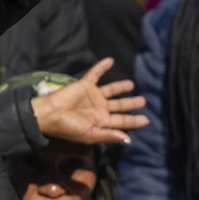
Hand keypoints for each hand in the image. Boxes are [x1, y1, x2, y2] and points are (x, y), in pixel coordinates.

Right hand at [30, 58, 147, 144]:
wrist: (52, 114)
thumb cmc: (70, 127)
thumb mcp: (91, 135)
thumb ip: (109, 135)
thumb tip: (128, 139)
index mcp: (101, 122)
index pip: (122, 121)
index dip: (134, 121)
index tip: (146, 120)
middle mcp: (99, 108)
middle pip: (119, 106)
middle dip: (131, 104)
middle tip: (143, 101)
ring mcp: (93, 96)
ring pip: (111, 90)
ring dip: (121, 87)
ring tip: (132, 84)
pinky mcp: (85, 85)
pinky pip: (95, 74)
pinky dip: (102, 67)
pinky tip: (110, 60)